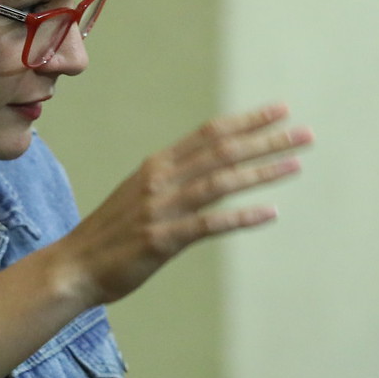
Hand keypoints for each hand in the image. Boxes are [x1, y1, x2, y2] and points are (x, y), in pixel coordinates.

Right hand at [59, 104, 311, 304]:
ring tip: (296, 164)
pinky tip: (271, 213)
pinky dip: (242, 216)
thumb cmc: (112, 233)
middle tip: (305, 134)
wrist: (73, 267)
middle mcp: (161, 180)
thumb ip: (174, 178)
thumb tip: (210, 165)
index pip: (210, 133)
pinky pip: (210, 224)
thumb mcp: (142, 193)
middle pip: (222, 151)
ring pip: (220, 182)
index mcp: (158, 165)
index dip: (248, 120)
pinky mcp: (163, 240)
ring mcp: (162, 209)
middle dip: (267, 140)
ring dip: (262, 171)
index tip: (282, 110)